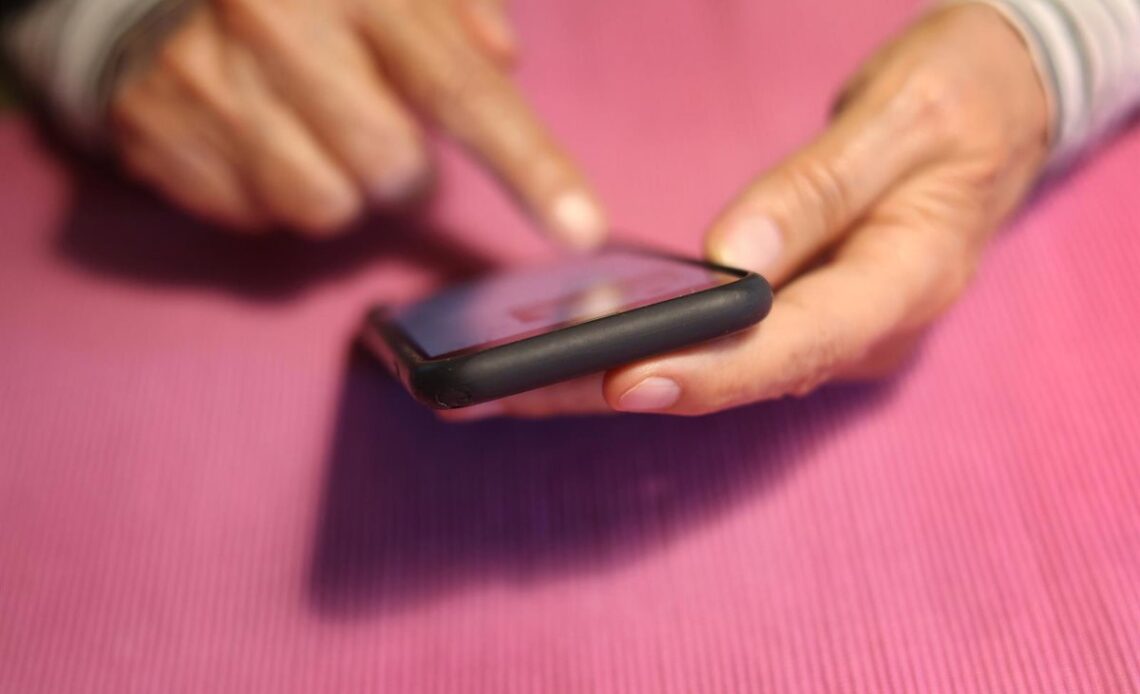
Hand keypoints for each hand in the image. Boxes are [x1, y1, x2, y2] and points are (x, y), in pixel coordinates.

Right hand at [109, 0, 605, 245]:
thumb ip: (452, 5)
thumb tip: (504, 60)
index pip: (462, 89)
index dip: (530, 166)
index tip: (578, 228)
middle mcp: (279, 34)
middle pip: (394, 170)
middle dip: (403, 164)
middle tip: (368, 115)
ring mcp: (212, 91)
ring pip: (327, 207)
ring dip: (337, 181)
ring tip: (306, 123)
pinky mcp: (162, 140)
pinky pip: (257, 216)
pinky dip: (272, 189)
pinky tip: (254, 134)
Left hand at [453, 4, 1049, 419]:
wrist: (1004, 109)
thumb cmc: (966, 100)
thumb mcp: (907, 120)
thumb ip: (821, 189)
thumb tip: (731, 253)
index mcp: (905, 285)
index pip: (796, 344)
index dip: (710, 372)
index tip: (624, 380)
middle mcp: (863, 330)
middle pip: (735, 377)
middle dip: (621, 391)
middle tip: (513, 397)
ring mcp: (831, 330)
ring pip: (716, 373)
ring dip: (613, 383)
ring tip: (510, 388)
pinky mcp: (802, 316)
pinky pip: (717, 347)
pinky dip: (645, 350)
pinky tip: (566, 353)